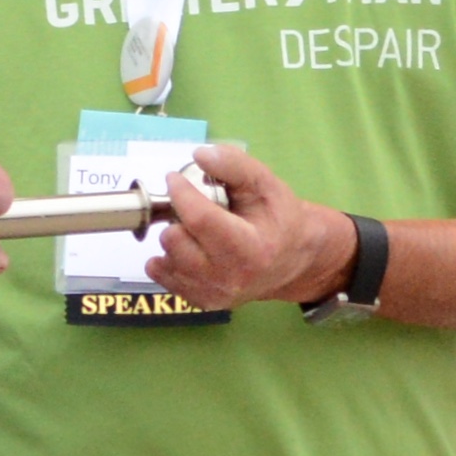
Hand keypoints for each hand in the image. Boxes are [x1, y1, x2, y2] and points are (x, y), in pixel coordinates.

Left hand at [137, 138, 347, 315]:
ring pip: (164, 257)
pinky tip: (191, 248)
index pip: (201, 220)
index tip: (174, 178)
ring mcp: (213, 294)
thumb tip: (201, 154)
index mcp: (252, 249)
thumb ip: (235, 166)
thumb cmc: (280, 219)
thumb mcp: (267, 185)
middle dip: (178, 217)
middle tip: (195, 208)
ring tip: (198, 231)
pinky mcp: (200, 301)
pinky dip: (169, 257)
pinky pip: (161, 274)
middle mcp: (230, 278)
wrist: (294, 260)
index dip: (181, 194)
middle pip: (175, 240)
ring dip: (174, 237)